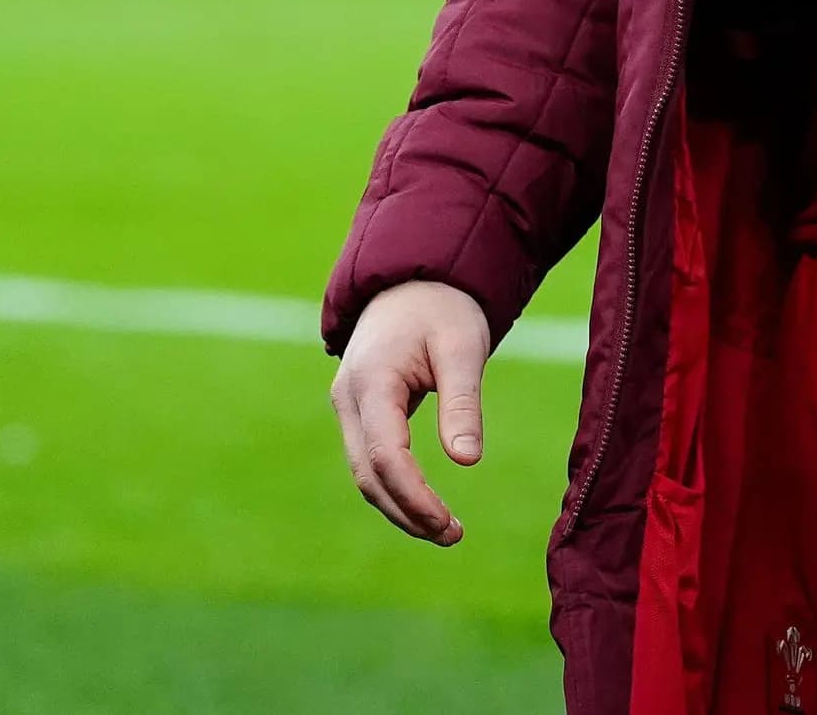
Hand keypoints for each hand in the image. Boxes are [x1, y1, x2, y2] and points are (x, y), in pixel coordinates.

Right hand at [330, 279, 491, 544]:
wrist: (414, 281)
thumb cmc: (444, 310)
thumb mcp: (463, 348)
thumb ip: (463, 403)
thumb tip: (468, 461)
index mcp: (372, 381)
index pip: (384, 455)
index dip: (413, 495)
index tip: (448, 522)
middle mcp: (348, 398)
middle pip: (368, 473)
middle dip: (406, 512)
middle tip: (453, 536)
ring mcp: (348, 406)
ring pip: (365, 473)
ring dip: (400, 506)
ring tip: (445, 530)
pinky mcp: (359, 412)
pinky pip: (370, 460)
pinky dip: (394, 487)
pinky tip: (426, 506)